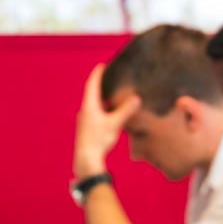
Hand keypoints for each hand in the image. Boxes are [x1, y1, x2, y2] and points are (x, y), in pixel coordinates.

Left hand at [73, 64, 140, 178]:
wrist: (87, 158)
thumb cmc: (99, 140)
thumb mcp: (115, 124)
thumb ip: (126, 111)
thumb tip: (137, 98)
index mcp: (90, 106)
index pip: (92, 85)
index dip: (97, 74)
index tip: (102, 65)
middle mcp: (85, 111)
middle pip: (92, 93)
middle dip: (100, 84)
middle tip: (109, 77)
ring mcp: (85, 120)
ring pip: (94, 104)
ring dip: (102, 97)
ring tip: (112, 93)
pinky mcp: (88, 128)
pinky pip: (96, 113)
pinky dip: (103, 108)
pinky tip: (111, 113)